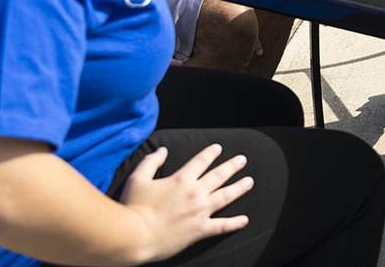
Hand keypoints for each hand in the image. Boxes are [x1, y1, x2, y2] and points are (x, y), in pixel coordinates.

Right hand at [119, 144, 252, 261]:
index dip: (211, 153)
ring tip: (249, 181)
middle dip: (232, 166)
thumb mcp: (138, 179)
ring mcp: (200, 212)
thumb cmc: (134, 207)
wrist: (136, 236)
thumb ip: (151, 162)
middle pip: (219, 176)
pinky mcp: (200, 230)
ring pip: (226, 196)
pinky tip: (245, 219)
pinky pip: (222, 226)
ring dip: (239, 188)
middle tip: (243, 160)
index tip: (219, 148)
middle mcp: (195, 193)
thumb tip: (162, 149)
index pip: (201, 161)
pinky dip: (235, 223)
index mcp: (181, 179)